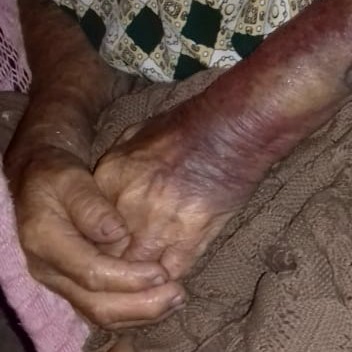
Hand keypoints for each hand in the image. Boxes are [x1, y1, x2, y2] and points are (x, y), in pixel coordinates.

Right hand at [8, 146, 185, 328]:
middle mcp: (51, 271)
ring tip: (175, 298)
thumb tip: (117, 233)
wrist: (36, 183)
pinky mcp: (73, 283)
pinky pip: (101, 308)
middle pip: (96, 305)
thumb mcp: (71, 180)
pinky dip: (132, 308)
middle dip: (140, 305)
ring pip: (100, 312)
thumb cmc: (57, 176)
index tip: (161, 272)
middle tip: (177, 294)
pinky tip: (159, 298)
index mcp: (48, 243)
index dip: (128, 277)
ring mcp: (61, 281)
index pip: (91, 273)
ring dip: (139, 311)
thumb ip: (91, 205)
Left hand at [93, 100, 251, 279]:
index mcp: (108, 181)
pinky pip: (172, 272)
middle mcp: (124, 209)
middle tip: (128, 263)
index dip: (99, 237)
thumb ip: (120, 162)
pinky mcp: (189, 238)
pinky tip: (174, 272)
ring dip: (143, 276)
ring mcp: (156, 226)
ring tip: (151, 274)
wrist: (231, 127)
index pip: (86, 227)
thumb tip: (114, 179)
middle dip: (116, 263)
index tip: (111, 240)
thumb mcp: (139, 133)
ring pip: (135, 272)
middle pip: (106, 254)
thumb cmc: (190, 125)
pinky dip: (172, 277)